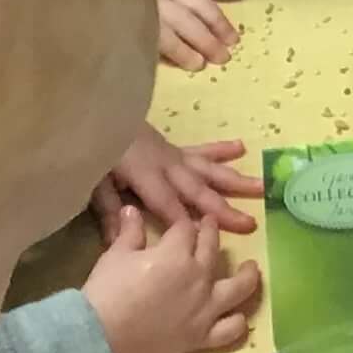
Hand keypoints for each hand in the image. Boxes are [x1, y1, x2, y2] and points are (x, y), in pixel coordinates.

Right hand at [81, 199, 262, 352]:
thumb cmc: (107, 291)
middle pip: (213, 249)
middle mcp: (199, 276)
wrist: (102, 335)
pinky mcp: (203, 336)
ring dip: (248, 276)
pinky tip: (239, 316)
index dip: (185, 223)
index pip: (186, 230)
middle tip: (211, 228)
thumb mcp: (116, 255)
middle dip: (212, 235)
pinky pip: (230, 329)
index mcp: (177, 253)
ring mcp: (205, 308)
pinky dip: (238, 323)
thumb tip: (132, 210)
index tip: (186, 221)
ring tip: (252, 268)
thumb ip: (130, 232)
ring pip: (238, 288)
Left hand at [101, 121, 263, 234]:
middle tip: (250, 223)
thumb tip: (115, 242)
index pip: (168, 204)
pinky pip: (200, 151)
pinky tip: (241, 147)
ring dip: (235, 180)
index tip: (205, 239)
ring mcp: (173, 154)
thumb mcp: (93, 180)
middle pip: (197, 189)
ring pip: (208, 169)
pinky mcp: (172, 147)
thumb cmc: (91, 147)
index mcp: (145, 173)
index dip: (184, 222)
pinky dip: (221, 150)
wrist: (94, 109)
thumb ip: (108, 209)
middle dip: (222, 208)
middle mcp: (166, 164)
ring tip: (261, 186)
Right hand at [150, 0, 242, 67]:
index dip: (219, 21)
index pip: (201, 2)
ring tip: (200, 64)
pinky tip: (177, 64)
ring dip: (188, 49)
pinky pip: (149, 40)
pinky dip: (166, 53)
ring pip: (172, 32)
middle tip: (223, 57)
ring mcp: (143, 10)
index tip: (233, 39)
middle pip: (190, 19)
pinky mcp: (127, 24)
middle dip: (208, 39)